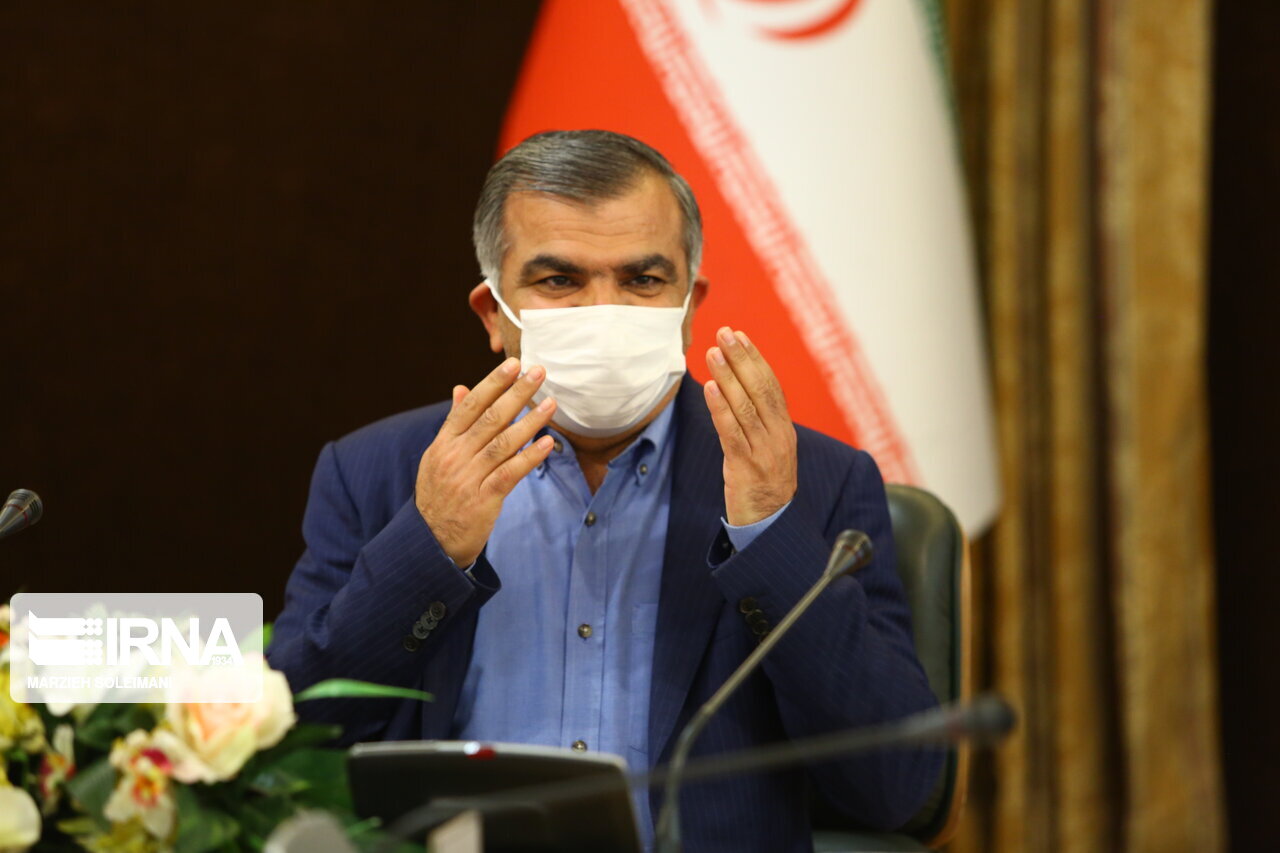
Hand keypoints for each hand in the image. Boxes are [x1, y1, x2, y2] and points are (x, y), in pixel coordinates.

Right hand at [416, 357, 556, 566]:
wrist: (429, 541)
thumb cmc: (439, 494)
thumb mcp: (438, 456)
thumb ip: (453, 423)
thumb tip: (461, 388)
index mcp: (444, 443)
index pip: (470, 406)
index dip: (492, 383)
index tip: (512, 364)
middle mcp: (455, 456)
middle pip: (490, 418)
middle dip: (516, 393)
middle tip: (538, 372)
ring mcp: (469, 478)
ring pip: (503, 443)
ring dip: (530, 421)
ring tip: (551, 404)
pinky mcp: (484, 500)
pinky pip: (510, 473)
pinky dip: (530, 457)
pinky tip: (548, 443)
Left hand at [703, 327, 797, 526]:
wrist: (771, 528)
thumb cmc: (765, 489)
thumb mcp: (770, 452)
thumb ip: (760, 425)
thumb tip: (741, 394)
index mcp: (784, 430)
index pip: (771, 386)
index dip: (756, 359)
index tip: (740, 336)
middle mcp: (778, 437)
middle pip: (761, 389)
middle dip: (742, 358)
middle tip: (726, 332)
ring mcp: (763, 452)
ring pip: (746, 406)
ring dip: (729, 376)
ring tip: (713, 352)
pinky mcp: (746, 467)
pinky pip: (732, 432)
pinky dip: (721, 407)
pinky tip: (711, 388)